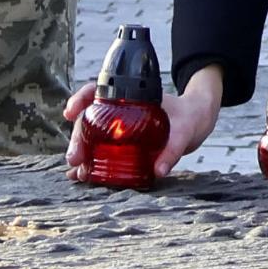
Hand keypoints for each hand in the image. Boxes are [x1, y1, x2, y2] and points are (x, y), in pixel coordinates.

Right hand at [56, 64, 227, 174]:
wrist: (197, 122)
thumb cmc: (189, 117)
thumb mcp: (185, 131)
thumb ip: (173, 149)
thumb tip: (159, 171)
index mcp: (129, 97)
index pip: (97, 91)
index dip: (80, 99)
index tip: (70, 113)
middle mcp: (120, 112)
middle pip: (90, 120)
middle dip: (78, 138)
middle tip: (74, 158)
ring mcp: (120, 129)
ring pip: (92, 137)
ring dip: (82, 154)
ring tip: (76, 173)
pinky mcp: (124, 146)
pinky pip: (103, 152)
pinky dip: (91, 164)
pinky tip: (81, 177)